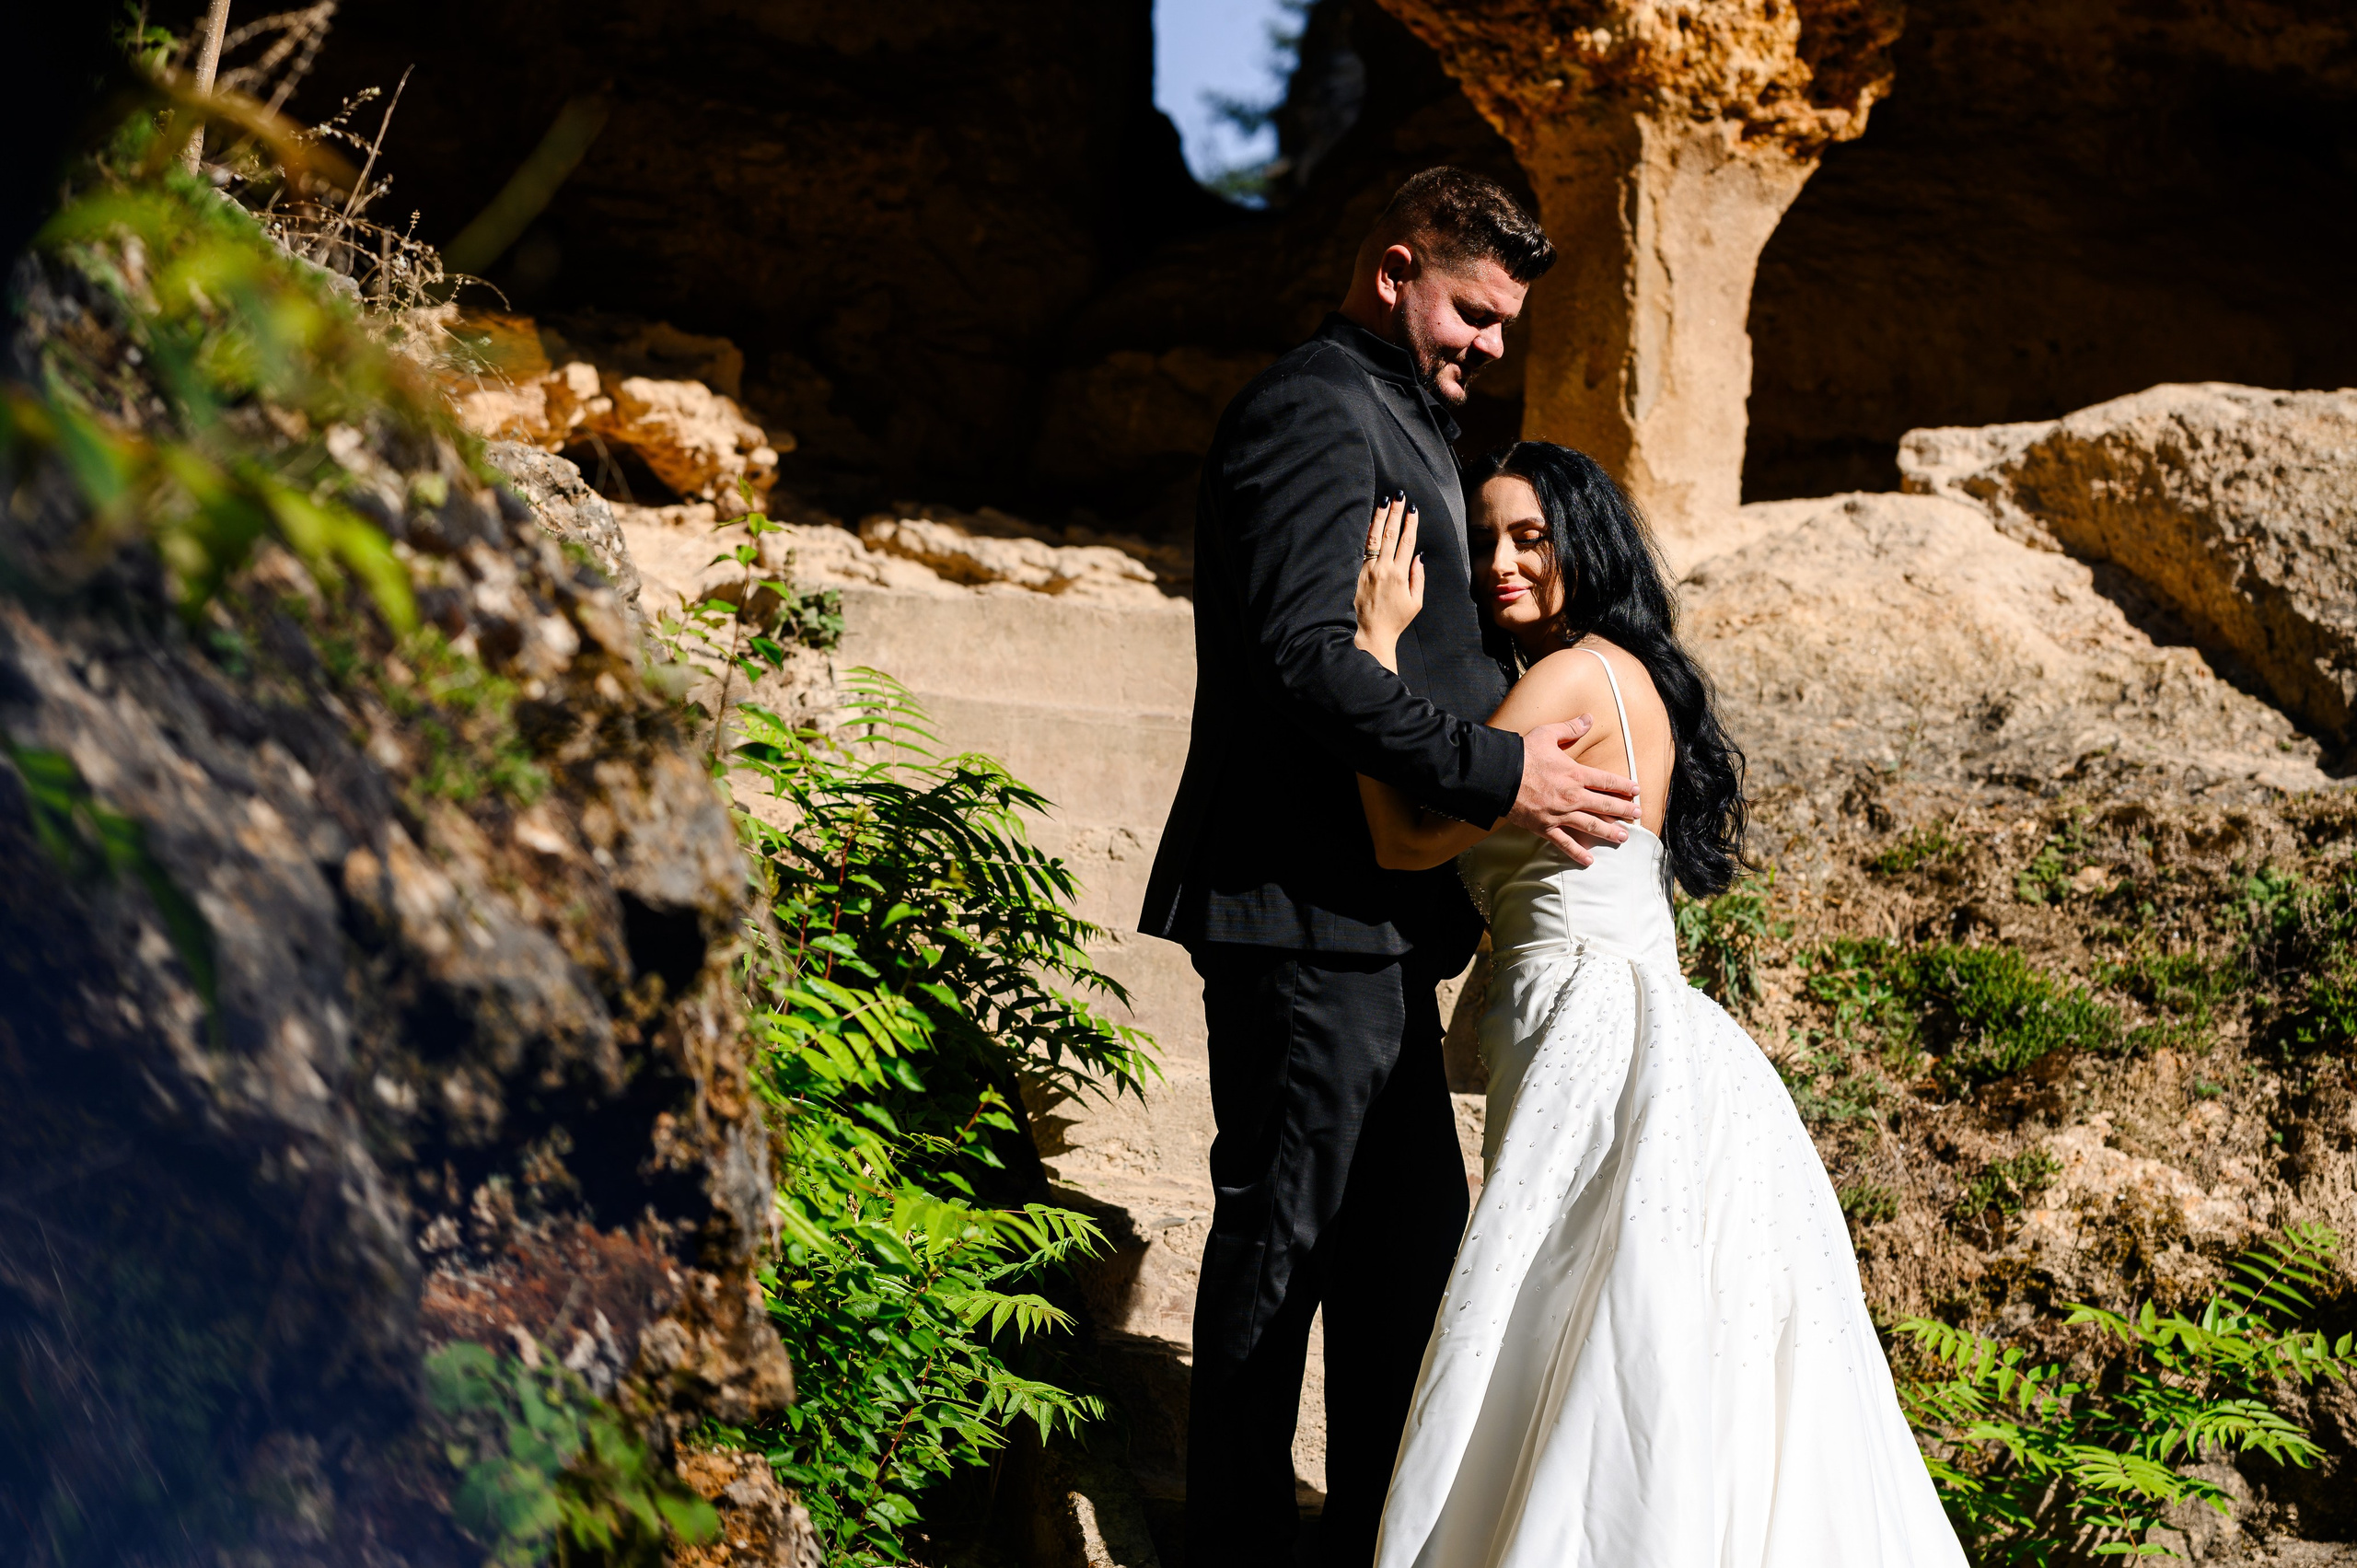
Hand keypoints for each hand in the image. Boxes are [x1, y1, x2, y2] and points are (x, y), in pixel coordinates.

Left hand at [1353, 491, 1423, 671]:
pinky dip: (1365, 532)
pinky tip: (1368, 520)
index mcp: (1400, 575)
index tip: (1413, 509)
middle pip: (1390, 534)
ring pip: (1374, 537)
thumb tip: (1419, 556)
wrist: (1367, 634)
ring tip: (1384, 501)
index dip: (1411, 523)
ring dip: (1380, 517)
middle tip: (1399, 496)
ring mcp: (1367, 569)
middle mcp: (1383, 569)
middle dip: (1396, 512)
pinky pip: (1360, 548)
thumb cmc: (1394, 621)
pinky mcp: (1355, 573)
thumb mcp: (1415, 603)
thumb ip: (1418, 578)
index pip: (1407, 542)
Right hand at [1505, 719, 1641, 866]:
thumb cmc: (1523, 754)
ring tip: (1624, 837)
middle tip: (1637, 814)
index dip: (1624, 786)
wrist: (1499, 776)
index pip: (1607, 781)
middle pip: (1605, 805)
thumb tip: (1588, 718)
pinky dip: (1577, 853)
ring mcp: (1560, 814)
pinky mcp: (1545, 827)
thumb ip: (1570, 728)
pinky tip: (1589, 861)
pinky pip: (1564, 843)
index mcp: (1576, 774)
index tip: (1636, 791)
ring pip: (1591, 825)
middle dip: (1624, 810)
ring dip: (1609, 832)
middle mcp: (1573, 796)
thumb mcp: (1547, 734)